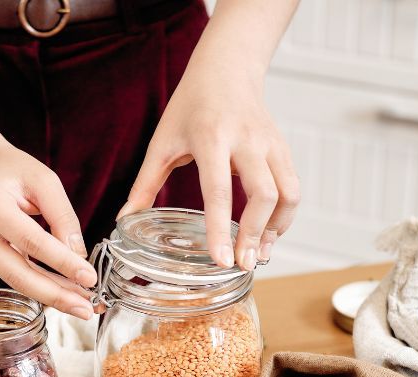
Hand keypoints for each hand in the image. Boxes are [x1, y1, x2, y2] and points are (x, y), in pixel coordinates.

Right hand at [0, 141, 96, 319]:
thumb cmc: (12, 169)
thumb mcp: (44, 181)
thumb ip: (63, 217)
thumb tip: (79, 256)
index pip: (32, 242)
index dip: (62, 263)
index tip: (89, 278)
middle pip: (18, 274)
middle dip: (55, 295)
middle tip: (86, 309)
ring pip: (15, 280)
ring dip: (51, 294)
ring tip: (81, 303)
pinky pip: (13, 274)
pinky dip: (39, 284)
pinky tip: (63, 290)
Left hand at [119, 59, 299, 270]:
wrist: (226, 70)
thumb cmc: (190, 107)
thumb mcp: (162, 142)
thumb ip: (145, 184)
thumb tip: (125, 220)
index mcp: (211, 138)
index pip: (218, 190)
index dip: (220, 228)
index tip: (221, 260)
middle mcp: (246, 140)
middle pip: (263, 195)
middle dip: (256, 235)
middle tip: (244, 265)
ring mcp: (270, 143)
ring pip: (287, 193)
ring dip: (276, 229)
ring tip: (260, 254)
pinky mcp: (283, 148)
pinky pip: (292, 187)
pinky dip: (284, 215)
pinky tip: (269, 234)